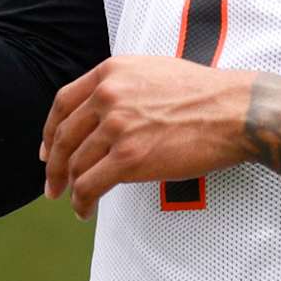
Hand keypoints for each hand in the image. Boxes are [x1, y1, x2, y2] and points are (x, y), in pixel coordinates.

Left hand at [40, 56, 255, 219]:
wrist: (232, 110)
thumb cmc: (201, 93)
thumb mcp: (151, 71)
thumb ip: (120, 86)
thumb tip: (100, 114)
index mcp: (110, 73)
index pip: (63, 104)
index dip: (50, 131)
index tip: (48, 150)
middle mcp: (107, 96)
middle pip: (64, 137)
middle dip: (54, 166)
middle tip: (52, 185)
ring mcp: (117, 127)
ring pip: (76, 165)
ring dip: (71, 188)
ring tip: (76, 201)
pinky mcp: (129, 158)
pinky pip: (90, 186)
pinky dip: (82, 202)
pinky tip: (85, 209)